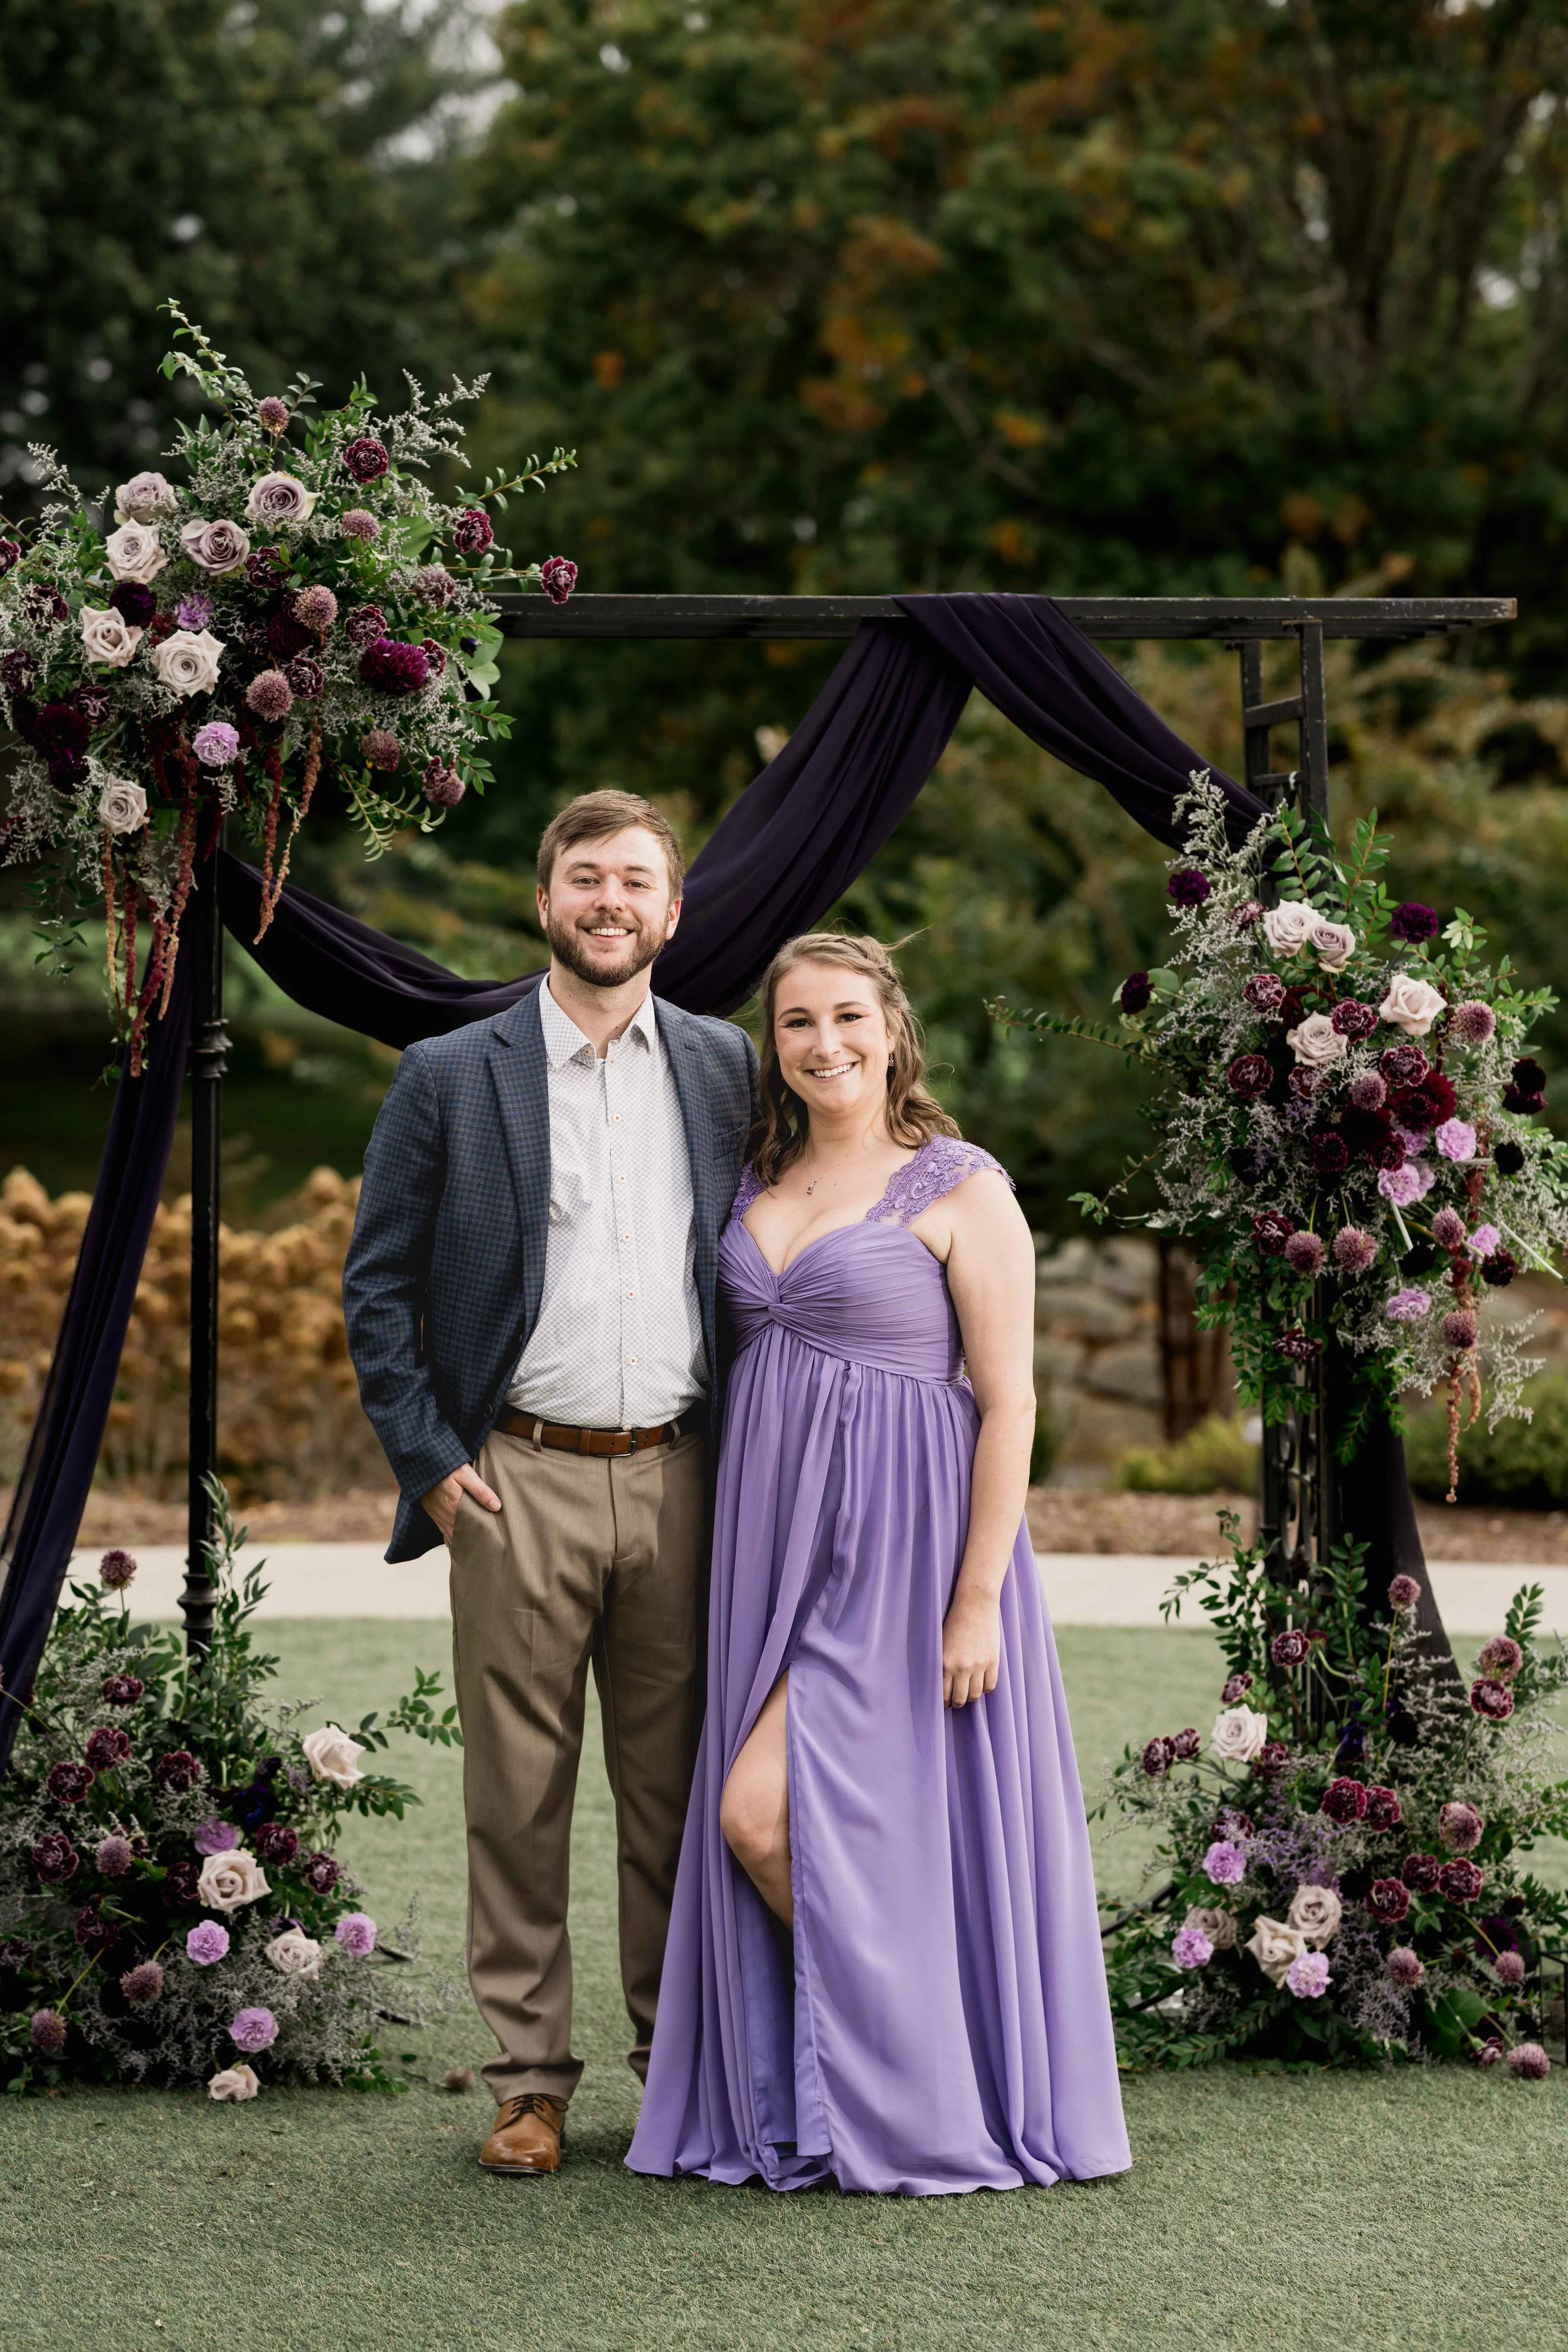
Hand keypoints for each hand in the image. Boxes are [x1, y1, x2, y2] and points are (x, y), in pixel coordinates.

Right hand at [421, 1462, 501, 1544]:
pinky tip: (457, 1540)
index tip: (491, 1540)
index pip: (471, 1527)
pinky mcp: (432, 1511)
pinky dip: (450, 1536)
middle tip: (485, 1546)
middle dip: (472, 1539)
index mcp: (455, 1506)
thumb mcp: (466, 1475)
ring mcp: (437, 1514)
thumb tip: (497, 1507)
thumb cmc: (447, 1467)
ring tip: (474, 1546)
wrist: (421, 1462)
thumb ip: (480, 1491)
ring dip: (461, 1539)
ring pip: (451, 1533)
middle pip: (461, 1532)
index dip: (480, 1534)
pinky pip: (442, 1529)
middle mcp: (445, 1514)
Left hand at [941, 1586, 1000, 1708]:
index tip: (943, 1704)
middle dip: (956, 1703)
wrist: (975, 1605)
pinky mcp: (992, 1661)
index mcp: (944, 1663)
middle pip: (959, 1699)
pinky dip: (985, 1688)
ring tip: (967, 1693)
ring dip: (970, 1697)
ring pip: (975, 1695)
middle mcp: (961, 1667)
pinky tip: (981, 1683)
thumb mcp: (941, 1644)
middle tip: (955, 1701)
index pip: (943, 1694)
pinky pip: (990, 1686)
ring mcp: (978, 1666)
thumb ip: (942, 1665)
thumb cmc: (954, 1622)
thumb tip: (942, 1685)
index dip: (943, 1703)